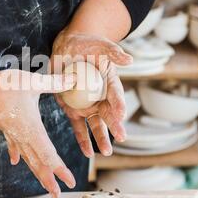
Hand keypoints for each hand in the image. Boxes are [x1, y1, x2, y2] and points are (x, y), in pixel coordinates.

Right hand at [0, 69, 76, 197]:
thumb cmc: (4, 85)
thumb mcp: (34, 82)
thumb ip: (55, 82)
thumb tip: (75, 79)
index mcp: (32, 129)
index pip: (49, 155)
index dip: (60, 169)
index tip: (69, 181)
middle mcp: (23, 136)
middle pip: (38, 163)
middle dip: (48, 179)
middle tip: (57, 195)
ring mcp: (13, 134)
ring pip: (27, 158)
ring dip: (37, 172)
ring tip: (44, 185)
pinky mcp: (5, 128)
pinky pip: (13, 145)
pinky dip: (17, 154)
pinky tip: (15, 162)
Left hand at [51, 30, 132, 157]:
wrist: (68, 48)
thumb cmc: (87, 45)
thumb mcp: (100, 45)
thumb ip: (112, 52)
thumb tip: (129, 59)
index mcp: (110, 83)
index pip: (116, 95)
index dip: (119, 104)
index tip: (121, 114)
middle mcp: (101, 97)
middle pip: (109, 114)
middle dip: (114, 126)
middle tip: (121, 138)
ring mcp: (87, 104)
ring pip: (95, 124)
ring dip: (100, 138)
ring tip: (106, 151)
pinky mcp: (72, 108)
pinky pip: (77, 126)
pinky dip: (82, 139)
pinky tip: (87, 152)